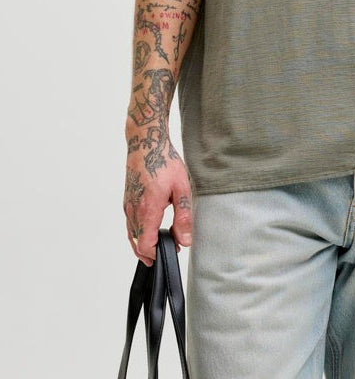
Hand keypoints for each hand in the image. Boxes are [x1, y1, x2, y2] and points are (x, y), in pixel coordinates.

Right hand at [124, 146, 192, 266]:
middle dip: (150, 252)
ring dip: (143, 243)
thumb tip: (184, 240)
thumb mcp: (181, 188)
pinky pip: (129, 224)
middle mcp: (133, 211)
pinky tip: (150, 229)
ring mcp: (128, 206)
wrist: (145, 143)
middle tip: (167, 250)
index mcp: (147, 210)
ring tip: (160, 243)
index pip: (145, 245)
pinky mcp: (127, 200)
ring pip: (131, 235)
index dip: (156, 254)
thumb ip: (183, 216)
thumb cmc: (163, 161)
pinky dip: (138, 232)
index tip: (170, 252)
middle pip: (136, 244)